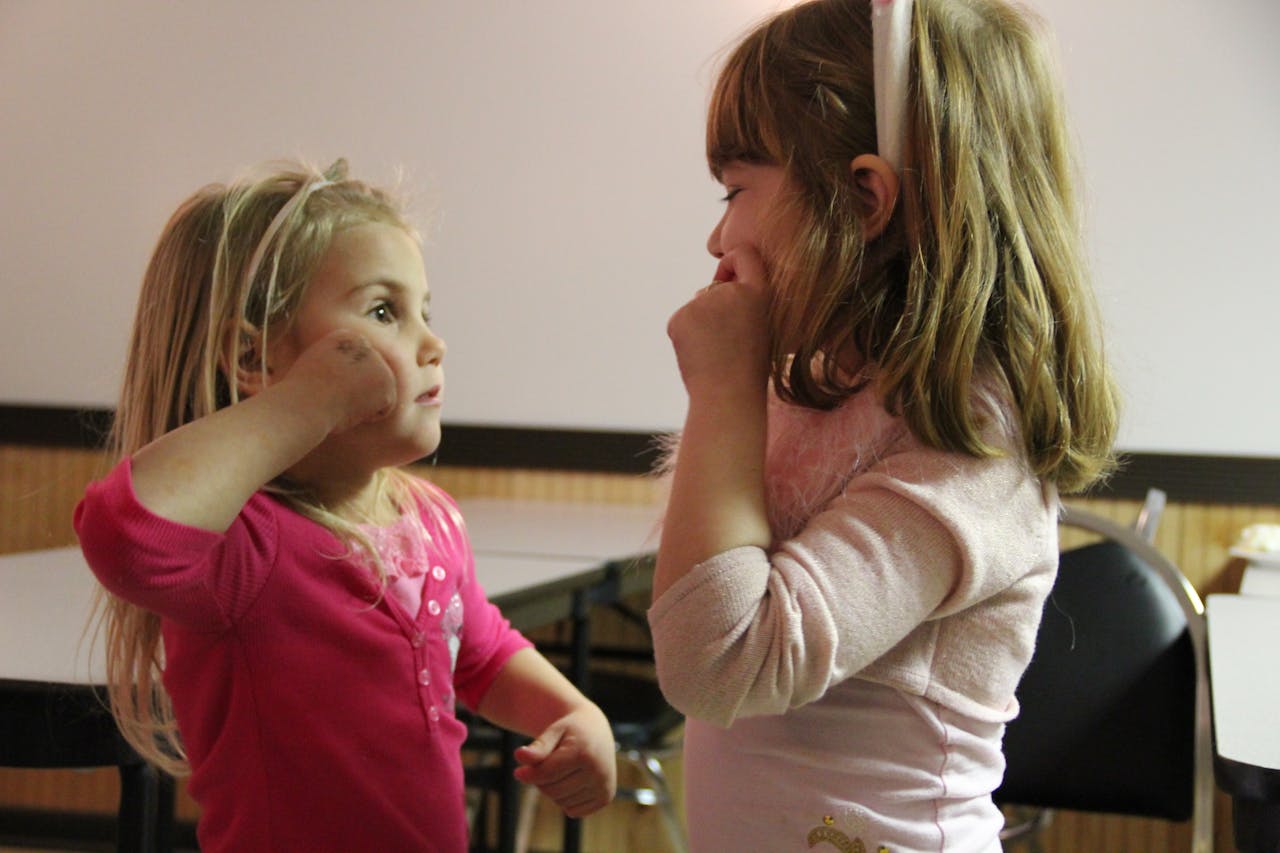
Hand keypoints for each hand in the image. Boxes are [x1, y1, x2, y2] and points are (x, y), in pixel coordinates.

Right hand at [285, 329, 396, 433]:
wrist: (305, 403)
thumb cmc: (302, 394)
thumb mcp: (315, 365)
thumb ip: (338, 363)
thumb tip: (349, 376)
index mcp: (346, 337)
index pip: (357, 369)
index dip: (342, 385)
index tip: (326, 387)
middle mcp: (366, 345)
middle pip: (369, 381)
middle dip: (354, 394)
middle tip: (332, 396)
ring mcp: (379, 363)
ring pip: (377, 395)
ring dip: (361, 405)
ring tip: (340, 401)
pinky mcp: (387, 383)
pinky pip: (384, 409)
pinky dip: (368, 416)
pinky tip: (351, 407)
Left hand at [512, 704, 616, 817]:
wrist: (596, 730)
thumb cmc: (571, 730)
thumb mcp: (554, 731)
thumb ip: (538, 746)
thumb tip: (519, 756)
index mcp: (584, 753)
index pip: (547, 774)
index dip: (529, 774)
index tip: (517, 772)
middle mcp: (598, 772)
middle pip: (553, 790)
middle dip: (542, 780)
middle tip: (543, 766)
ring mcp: (604, 786)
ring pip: (561, 801)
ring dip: (553, 789)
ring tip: (560, 770)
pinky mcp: (606, 798)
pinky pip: (573, 810)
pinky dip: (565, 800)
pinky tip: (570, 782)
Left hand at [667, 247, 770, 396]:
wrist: (728, 396)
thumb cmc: (749, 369)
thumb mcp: (762, 326)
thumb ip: (744, 301)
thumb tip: (716, 281)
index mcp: (757, 293)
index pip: (744, 254)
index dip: (733, 263)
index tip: (730, 276)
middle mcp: (730, 292)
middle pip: (715, 287)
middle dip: (716, 308)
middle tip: (728, 341)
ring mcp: (702, 303)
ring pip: (697, 307)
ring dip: (702, 324)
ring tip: (716, 352)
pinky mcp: (680, 317)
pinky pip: (682, 321)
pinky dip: (686, 336)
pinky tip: (700, 355)